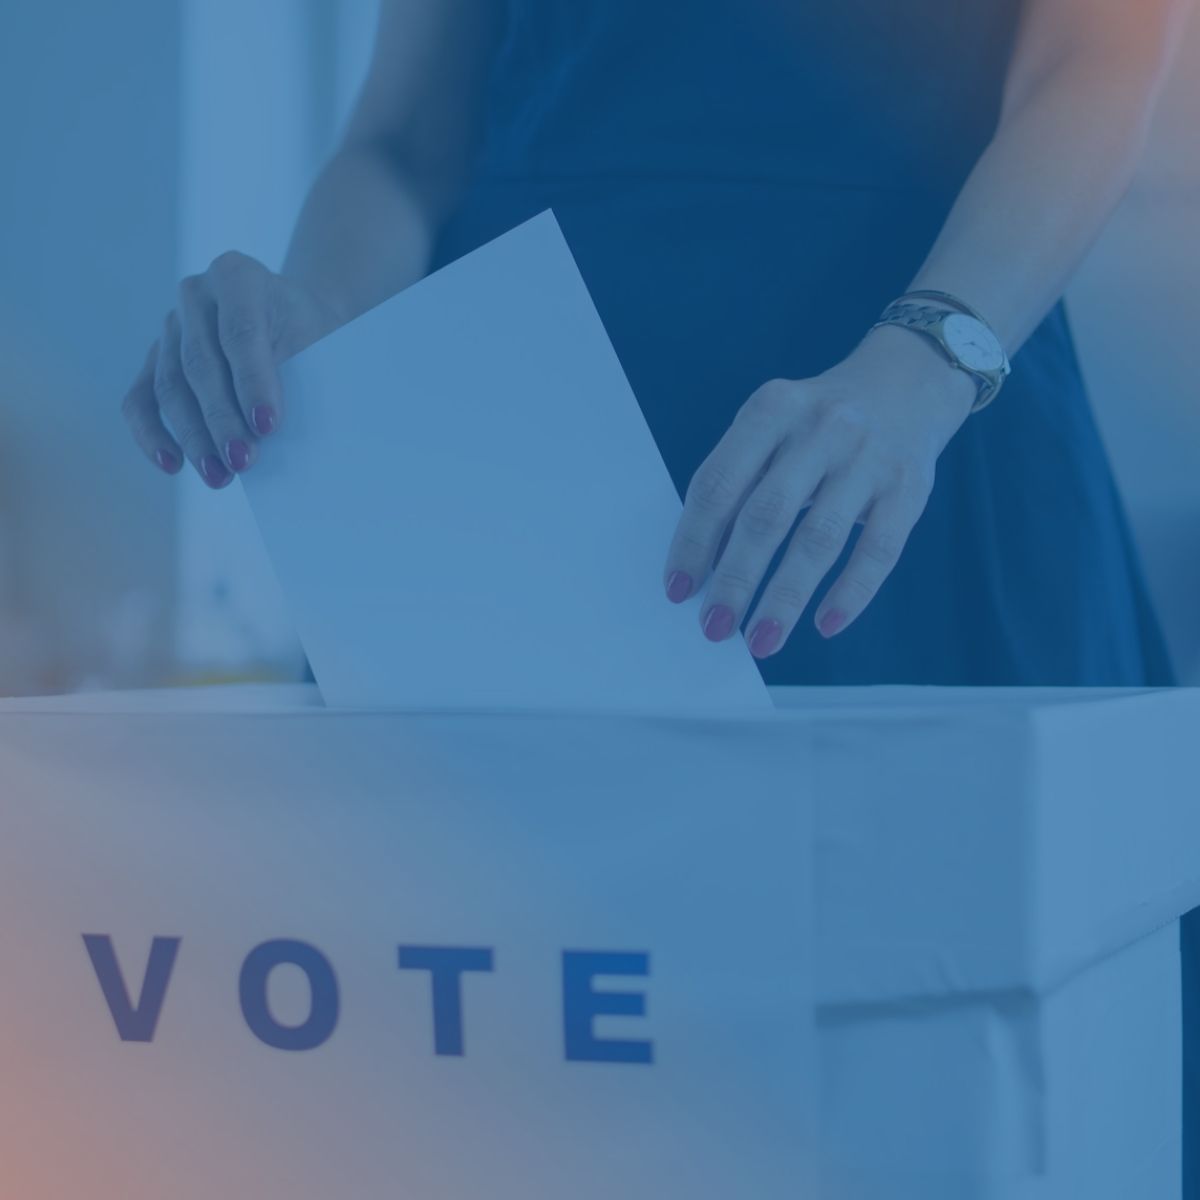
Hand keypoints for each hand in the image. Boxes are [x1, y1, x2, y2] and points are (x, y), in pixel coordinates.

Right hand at [121, 253, 342, 486]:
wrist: (295, 315)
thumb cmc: (311, 331)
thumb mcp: (318, 338)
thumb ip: (295, 372)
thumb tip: (271, 434)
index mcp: (236, 275)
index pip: (241, 333)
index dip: (253, 382)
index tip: (268, 426)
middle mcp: (196, 295)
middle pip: (200, 364)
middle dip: (221, 419)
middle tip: (243, 462)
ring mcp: (171, 326)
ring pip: (171, 387)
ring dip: (194, 437)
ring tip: (219, 476)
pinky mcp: (157, 358)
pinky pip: (142, 398)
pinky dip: (152, 433)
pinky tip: (173, 463)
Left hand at [663, 325, 977, 656]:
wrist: (908, 383)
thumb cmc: (818, 423)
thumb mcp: (773, 427)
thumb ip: (742, 480)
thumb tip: (704, 564)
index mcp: (771, 409)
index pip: (719, 484)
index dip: (694, 540)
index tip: (678, 589)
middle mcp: (822, 428)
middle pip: (766, 515)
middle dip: (735, 578)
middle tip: (714, 627)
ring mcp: (869, 458)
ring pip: (819, 539)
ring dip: (786, 598)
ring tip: (762, 640)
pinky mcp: (911, 487)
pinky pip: (879, 550)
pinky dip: (850, 593)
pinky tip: (824, 625)